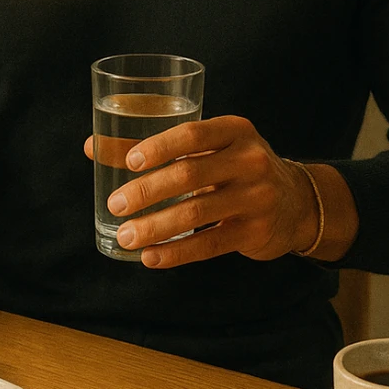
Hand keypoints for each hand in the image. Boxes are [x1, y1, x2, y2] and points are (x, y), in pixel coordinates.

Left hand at [82, 116, 319, 267]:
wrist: (296, 202)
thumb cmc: (235, 168)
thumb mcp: (209, 149)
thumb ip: (156, 147)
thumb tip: (92, 147)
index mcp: (235, 130)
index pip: (193, 134)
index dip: (159, 146)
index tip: (129, 162)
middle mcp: (250, 160)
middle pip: (190, 174)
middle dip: (148, 191)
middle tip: (116, 204)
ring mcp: (257, 197)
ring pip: (197, 213)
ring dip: (155, 227)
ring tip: (125, 236)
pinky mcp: (256, 232)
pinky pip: (210, 244)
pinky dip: (177, 252)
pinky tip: (151, 257)